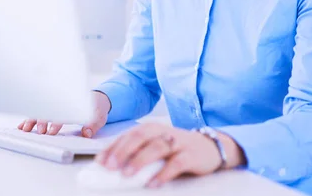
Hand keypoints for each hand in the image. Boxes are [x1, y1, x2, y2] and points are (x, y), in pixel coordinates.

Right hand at [17, 91, 110, 137]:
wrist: (98, 98)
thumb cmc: (97, 107)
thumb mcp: (100, 116)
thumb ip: (94, 125)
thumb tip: (87, 133)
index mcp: (73, 105)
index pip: (62, 113)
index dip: (56, 122)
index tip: (51, 131)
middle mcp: (62, 104)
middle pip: (48, 111)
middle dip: (42, 121)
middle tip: (40, 132)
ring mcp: (55, 105)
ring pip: (40, 111)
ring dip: (31, 120)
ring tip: (25, 129)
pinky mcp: (51, 109)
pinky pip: (38, 112)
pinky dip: (28, 119)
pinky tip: (21, 126)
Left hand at [96, 123, 245, 187]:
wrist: (211, 147)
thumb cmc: (178, 148)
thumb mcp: (157, 146)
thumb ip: (137, 152)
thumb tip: (109, 164)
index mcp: (153, 129)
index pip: (129, 135)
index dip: (113, 147)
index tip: (100, 162)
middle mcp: (164, 132)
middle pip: (141, 137)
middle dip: (123, 151)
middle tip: (110, 166)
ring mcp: (179, 142)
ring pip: (157, 147)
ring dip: (140, 160)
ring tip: (127, 174)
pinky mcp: (192, 155)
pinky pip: (177, 163)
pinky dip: (164, 173)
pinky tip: (153, 183)